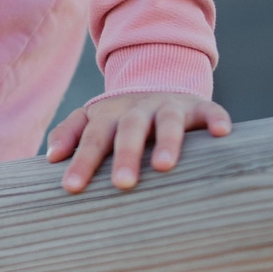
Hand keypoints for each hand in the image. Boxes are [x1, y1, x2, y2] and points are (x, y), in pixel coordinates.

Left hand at [45, 92, 230, 193]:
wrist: (158, 82)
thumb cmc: (120, 118)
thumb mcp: (92, 120)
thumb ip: (70, 134)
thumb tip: (51, 157)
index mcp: (109, 115)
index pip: (94, 139)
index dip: (83, 162)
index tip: (72, 189)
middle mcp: (139, 109)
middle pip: (130, 130)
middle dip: (126, 155)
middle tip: (122, 184)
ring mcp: (170, 106)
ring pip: (168, 121)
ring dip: (167, 140)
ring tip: (164, 166)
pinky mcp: (198, 107)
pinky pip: (209, 109)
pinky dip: (216, 118)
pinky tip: (222, 134)